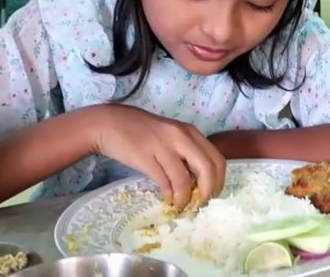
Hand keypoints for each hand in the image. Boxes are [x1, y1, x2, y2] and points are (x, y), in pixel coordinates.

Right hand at [89, 105, 225, 208]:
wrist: (110, 123)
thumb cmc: (143, 131)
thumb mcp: (172, 135)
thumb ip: (187, 151)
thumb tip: (201, 180)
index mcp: (190, 132)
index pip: (217, 158)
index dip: (219, 180)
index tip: (214, 194)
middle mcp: (181, 137)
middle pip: (207, 168)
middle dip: (208, 191)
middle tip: (202, 203)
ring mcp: (163, 147)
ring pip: (184, 179)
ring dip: (185, 198)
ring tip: (182, 206)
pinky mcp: (145, 158)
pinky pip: (164, 182)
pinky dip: (169, 195)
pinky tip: (168, 199)